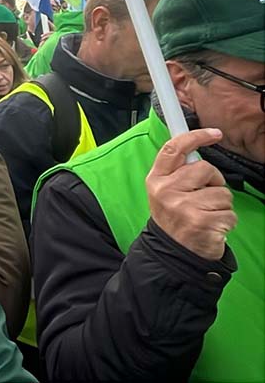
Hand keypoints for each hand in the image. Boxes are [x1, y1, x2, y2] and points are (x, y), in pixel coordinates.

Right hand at [146, 128, 237, 260]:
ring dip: (221, 205)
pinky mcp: (202, 222)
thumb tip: (196, 148)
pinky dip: (226, 221)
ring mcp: (184, 207)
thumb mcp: (165, 191)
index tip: (214, 133)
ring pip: (222, 192)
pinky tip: (212, 227)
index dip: (195, 137)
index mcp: (156, 180)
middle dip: (213, 180)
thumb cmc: (175, 217)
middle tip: (204, 196)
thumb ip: (177, 172)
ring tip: (207, 215)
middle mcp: (166, 191)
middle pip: (204, 168)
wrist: (173, 252)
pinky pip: (229, 213)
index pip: (174, 149)